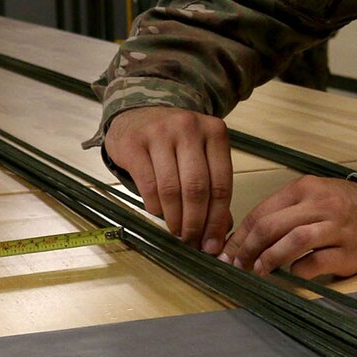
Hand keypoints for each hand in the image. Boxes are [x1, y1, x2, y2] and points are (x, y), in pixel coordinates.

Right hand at [103, 107, 233, 253]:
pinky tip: (158, 213)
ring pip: (172, 189)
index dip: (217, 218)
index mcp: (215, 132)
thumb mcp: (200, 156)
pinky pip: (148, 185)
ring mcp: (160, 133)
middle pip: (197, 188)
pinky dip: (155, 206)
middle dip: (196, 222)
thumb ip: (213, 186)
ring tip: (177, 231)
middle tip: (192, 240)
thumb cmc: (175, 142)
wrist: (138, 114)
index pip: (221, 184)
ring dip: (175, 218)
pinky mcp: (134, 143)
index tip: (212, 242)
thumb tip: (221, 231)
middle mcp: (189, 128)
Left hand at [221, 176, 356, 278]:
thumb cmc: (336, 208)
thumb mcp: (309, 197)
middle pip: (274, 225)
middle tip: (238, 265)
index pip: (262, 212)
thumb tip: (241, 240)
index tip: (226, 253)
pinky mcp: (349, 252)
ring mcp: (337, 228)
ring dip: (271, 258)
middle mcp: (322, 205)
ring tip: (259, 271)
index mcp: (305, 188)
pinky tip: (293, 273)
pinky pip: (318, 262)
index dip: (240, 236)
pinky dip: (300, 270)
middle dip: (249, 248)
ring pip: (296, 240)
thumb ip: (280, 212)